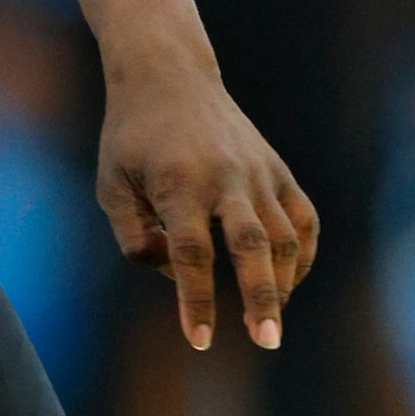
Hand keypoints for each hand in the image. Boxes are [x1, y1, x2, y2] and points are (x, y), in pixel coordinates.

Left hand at [97, 60, 319, 351]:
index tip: (198, 340)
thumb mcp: (111, 184)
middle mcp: (224, 178)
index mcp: (177, 182)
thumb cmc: (131, 137)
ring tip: (268, 321)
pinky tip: (289, 281)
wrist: (168, 75)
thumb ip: (133, 236)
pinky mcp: (278, 169)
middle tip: (267, 340)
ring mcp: (257, 172)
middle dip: (262, 298)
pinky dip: (303, 254)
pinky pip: (303, 219)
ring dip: (282, 283)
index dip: (195, 299)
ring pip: (284, 237)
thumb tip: (174, 274)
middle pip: (251, 246)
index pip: (190, 253)